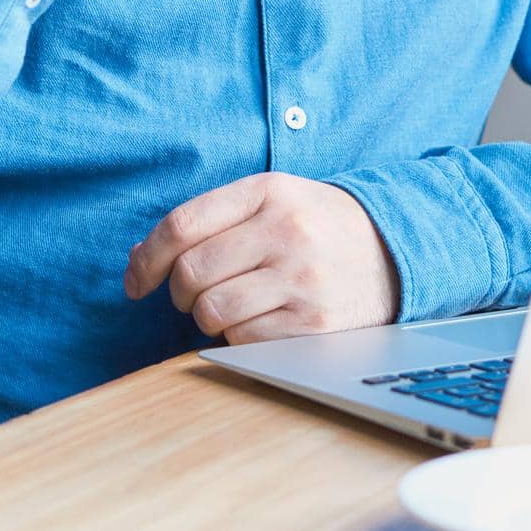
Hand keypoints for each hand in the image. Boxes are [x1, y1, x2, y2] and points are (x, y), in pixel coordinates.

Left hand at [123, 172, 401, 343]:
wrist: (395, 250)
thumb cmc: (316, 225)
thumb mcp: (271, 201)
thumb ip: (208, 221)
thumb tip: (137, 260)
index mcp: (268, 191)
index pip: (182, 225)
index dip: (147, 258)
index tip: (136, 280)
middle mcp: (285, 230)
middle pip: (190, 273)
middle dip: (179, 292)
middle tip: (193, 293)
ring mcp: (301, 278)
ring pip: (211, 310)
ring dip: (208, 316)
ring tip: (232, 304)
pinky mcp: (313, 323)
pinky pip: (242, 339)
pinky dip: (239, 335)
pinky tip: (262, 318)